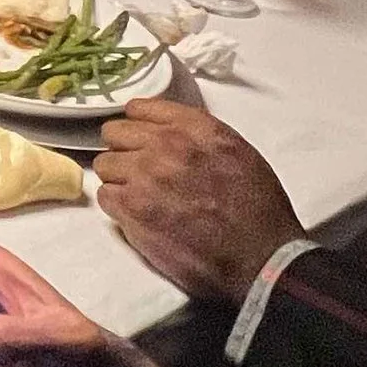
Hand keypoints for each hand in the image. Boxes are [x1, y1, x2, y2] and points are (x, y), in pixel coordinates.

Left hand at [88, 99, 301, 305]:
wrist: (261, 258)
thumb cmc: (258, 212)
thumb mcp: (238, 153)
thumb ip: (198, 136)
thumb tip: (169, 132)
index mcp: (196, 128)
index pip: (140, 108)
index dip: (138, 126)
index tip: (140, 138)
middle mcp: (167, 146)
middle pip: (114, 134)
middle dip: (124, 151)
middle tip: (138, 170)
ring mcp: (145, 176)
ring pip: (105, 165)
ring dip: (119, 179)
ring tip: (142, 197)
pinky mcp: (132, 210)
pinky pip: (105, 196)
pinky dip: (117, 206)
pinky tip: (139, 215)